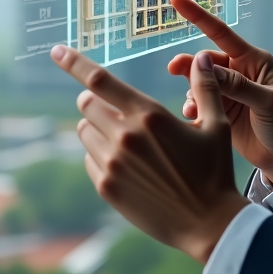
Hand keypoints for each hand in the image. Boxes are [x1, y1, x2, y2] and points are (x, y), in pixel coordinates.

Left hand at [50, 44, 247, 263]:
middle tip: (115, 108)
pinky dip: (101, 155)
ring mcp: (112, 165)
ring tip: (126, 139)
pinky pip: (89, 160)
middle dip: (96, 100)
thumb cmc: (215, 171)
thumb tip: (202, 57)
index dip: (74, 62)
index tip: (56, 50)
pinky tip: (127, 165)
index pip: (99, 80)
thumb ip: (205, 88)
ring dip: (98, 128)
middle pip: (87, 104)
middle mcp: (125, 137)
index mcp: (149, 116)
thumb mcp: (217, 125)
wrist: (207, 223)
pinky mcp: (106, 187)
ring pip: (84, 132)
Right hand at [166, 0, 272, 187]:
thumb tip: (207, 67)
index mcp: (254, 60)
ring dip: (192, 92)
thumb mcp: (267, 103)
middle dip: (189, 66)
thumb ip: (238, 86)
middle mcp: (238, 71)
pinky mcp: (220, 110)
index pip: (221, 33)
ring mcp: (228, 91)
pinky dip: (193, 108)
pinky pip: (198, 102)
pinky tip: (194, 119)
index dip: (198, 16)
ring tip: (193, 110)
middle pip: (204, 61)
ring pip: (198, 82)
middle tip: (174, 70)